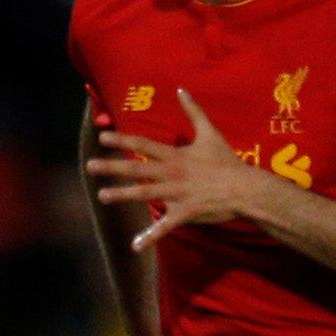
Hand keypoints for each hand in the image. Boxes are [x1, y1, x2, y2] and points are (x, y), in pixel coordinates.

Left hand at [87, 89, 261, 250]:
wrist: (245, 188)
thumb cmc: (227, 161)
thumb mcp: (210, 133)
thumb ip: (193, 111)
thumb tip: (181, 88)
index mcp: (176, 156)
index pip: (144, 146)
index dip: (123, 141)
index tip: (103, 138)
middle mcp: (172, 174)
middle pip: (138, 170)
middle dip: (113, 168)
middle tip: (91, 166)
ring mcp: (177, 194)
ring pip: (145, 194)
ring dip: (122, 195)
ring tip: (102, 195)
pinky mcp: (185, 213)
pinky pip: (165, 227)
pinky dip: (150, 237)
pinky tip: (135, 246)